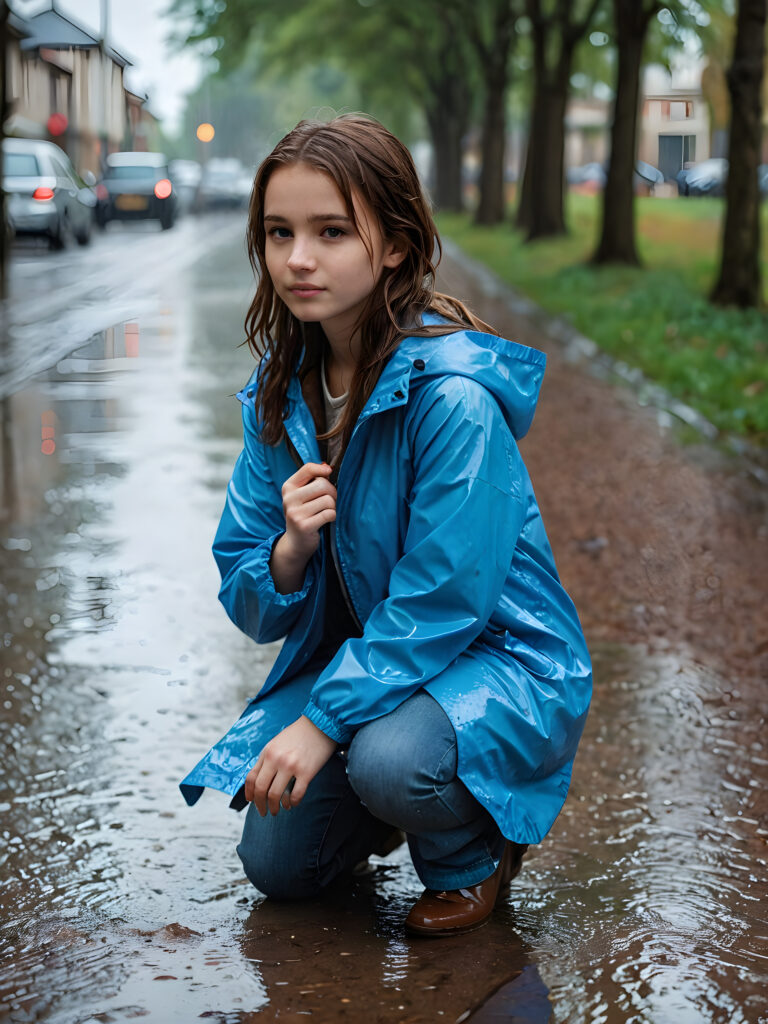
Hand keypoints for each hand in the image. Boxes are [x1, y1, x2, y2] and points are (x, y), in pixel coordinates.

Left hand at [244, 716, 337, 815]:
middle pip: (261, 789)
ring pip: (275, 795)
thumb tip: (260, 780)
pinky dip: (293, 803)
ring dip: (275, 807)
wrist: (321, 724)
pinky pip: (296, 795)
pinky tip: (293, 803)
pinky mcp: (307, 772)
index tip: (252, 801)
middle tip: (263, 812)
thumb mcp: (277, 743)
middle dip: (260, 804)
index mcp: (267, 752)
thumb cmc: (299, 734)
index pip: (251, 778)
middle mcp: (276, 760)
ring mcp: (291, 766)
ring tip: (278, 810)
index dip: (249, 793)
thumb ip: (267, 759)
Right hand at [270, 462, 335, 592]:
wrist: (296, 543)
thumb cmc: (304, 514)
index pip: (308, 468)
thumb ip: (312, 480)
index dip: (323, 470)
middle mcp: (289, 499)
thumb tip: (327, 467)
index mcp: (288, 487)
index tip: (328, 474)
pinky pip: (329, 514)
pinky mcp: (303, 525)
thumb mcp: (302, 496)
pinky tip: (326, 520)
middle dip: (332, 492)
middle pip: (323, 484)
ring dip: (333, 507)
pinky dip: (332, 517)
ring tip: (326, 512)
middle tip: (329, 501)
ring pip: (328, 500)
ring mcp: (295, 513)